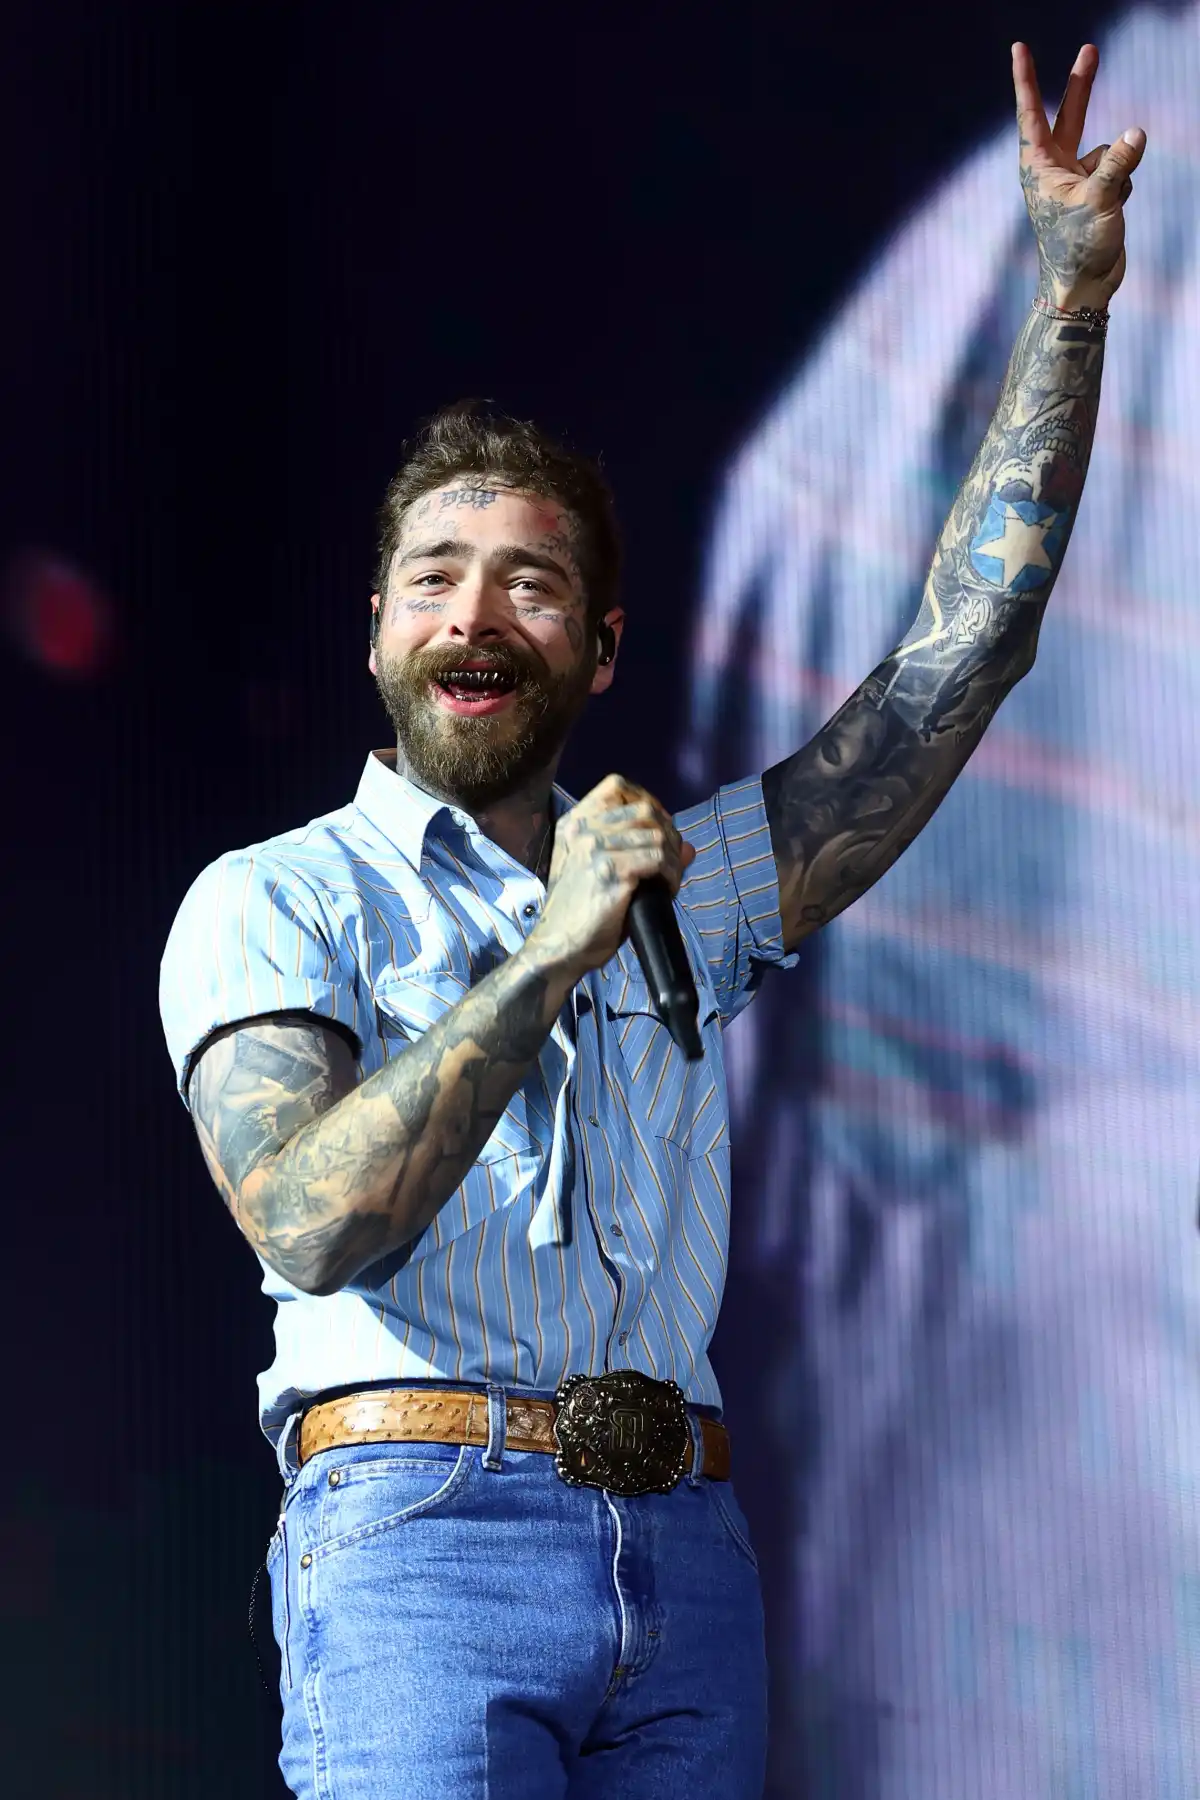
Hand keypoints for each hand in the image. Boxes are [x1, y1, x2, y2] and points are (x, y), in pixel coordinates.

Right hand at [529, 774, 695, 980]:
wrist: (559, 945)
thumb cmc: (581, 912)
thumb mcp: (603, 872)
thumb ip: (639, 851)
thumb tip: (688, 847)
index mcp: (575, 823)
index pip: (617, 786)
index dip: (648, 801)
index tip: (660, 828)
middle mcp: (583, 829)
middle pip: (645, 810)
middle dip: (669, 835)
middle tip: (672, 863)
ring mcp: (595, 848)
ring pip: (658, 836)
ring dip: (673, 860)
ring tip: (669, 881)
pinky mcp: (610, 871)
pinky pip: (658, 860)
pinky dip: (671, 876)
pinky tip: (666, 890)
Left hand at [1012, 41, 1145, 309]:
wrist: (1084, 286)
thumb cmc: (1078, 246)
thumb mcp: (1099, 201)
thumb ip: (1118, 164)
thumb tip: (1137, 133)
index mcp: (1039, 166)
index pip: (1032, 112)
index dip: (1027, 79)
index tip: (1018, 48)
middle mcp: (1054, 168)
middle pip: (1071, 114)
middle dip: (1082, 84)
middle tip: (1089, 49)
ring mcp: (1075, 179)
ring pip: (1108, 151)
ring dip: (1116, 172)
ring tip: (1104, 207)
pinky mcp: (1094, 191)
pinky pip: (1119, 174)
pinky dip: (1121, 190)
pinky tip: (1111, 216)